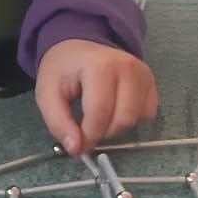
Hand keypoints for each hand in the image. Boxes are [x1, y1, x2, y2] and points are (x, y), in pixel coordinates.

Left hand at [35, 39, 157, 155]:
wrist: (77, 47)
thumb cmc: (61, 70)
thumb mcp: (47, 95)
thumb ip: (58, 123)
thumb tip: (76, 150)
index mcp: (99, 66)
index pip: (100, 112)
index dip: (89, 136)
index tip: (78, 147)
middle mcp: (127, 66)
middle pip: (123, 118)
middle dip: (103, 134)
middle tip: (86, 132)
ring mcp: (142, 73)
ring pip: (136, 119)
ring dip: (115, 129)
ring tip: (98, 120)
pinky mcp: (149, 81)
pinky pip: (146, 113)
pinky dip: (130, 119)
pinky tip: (114, 110)